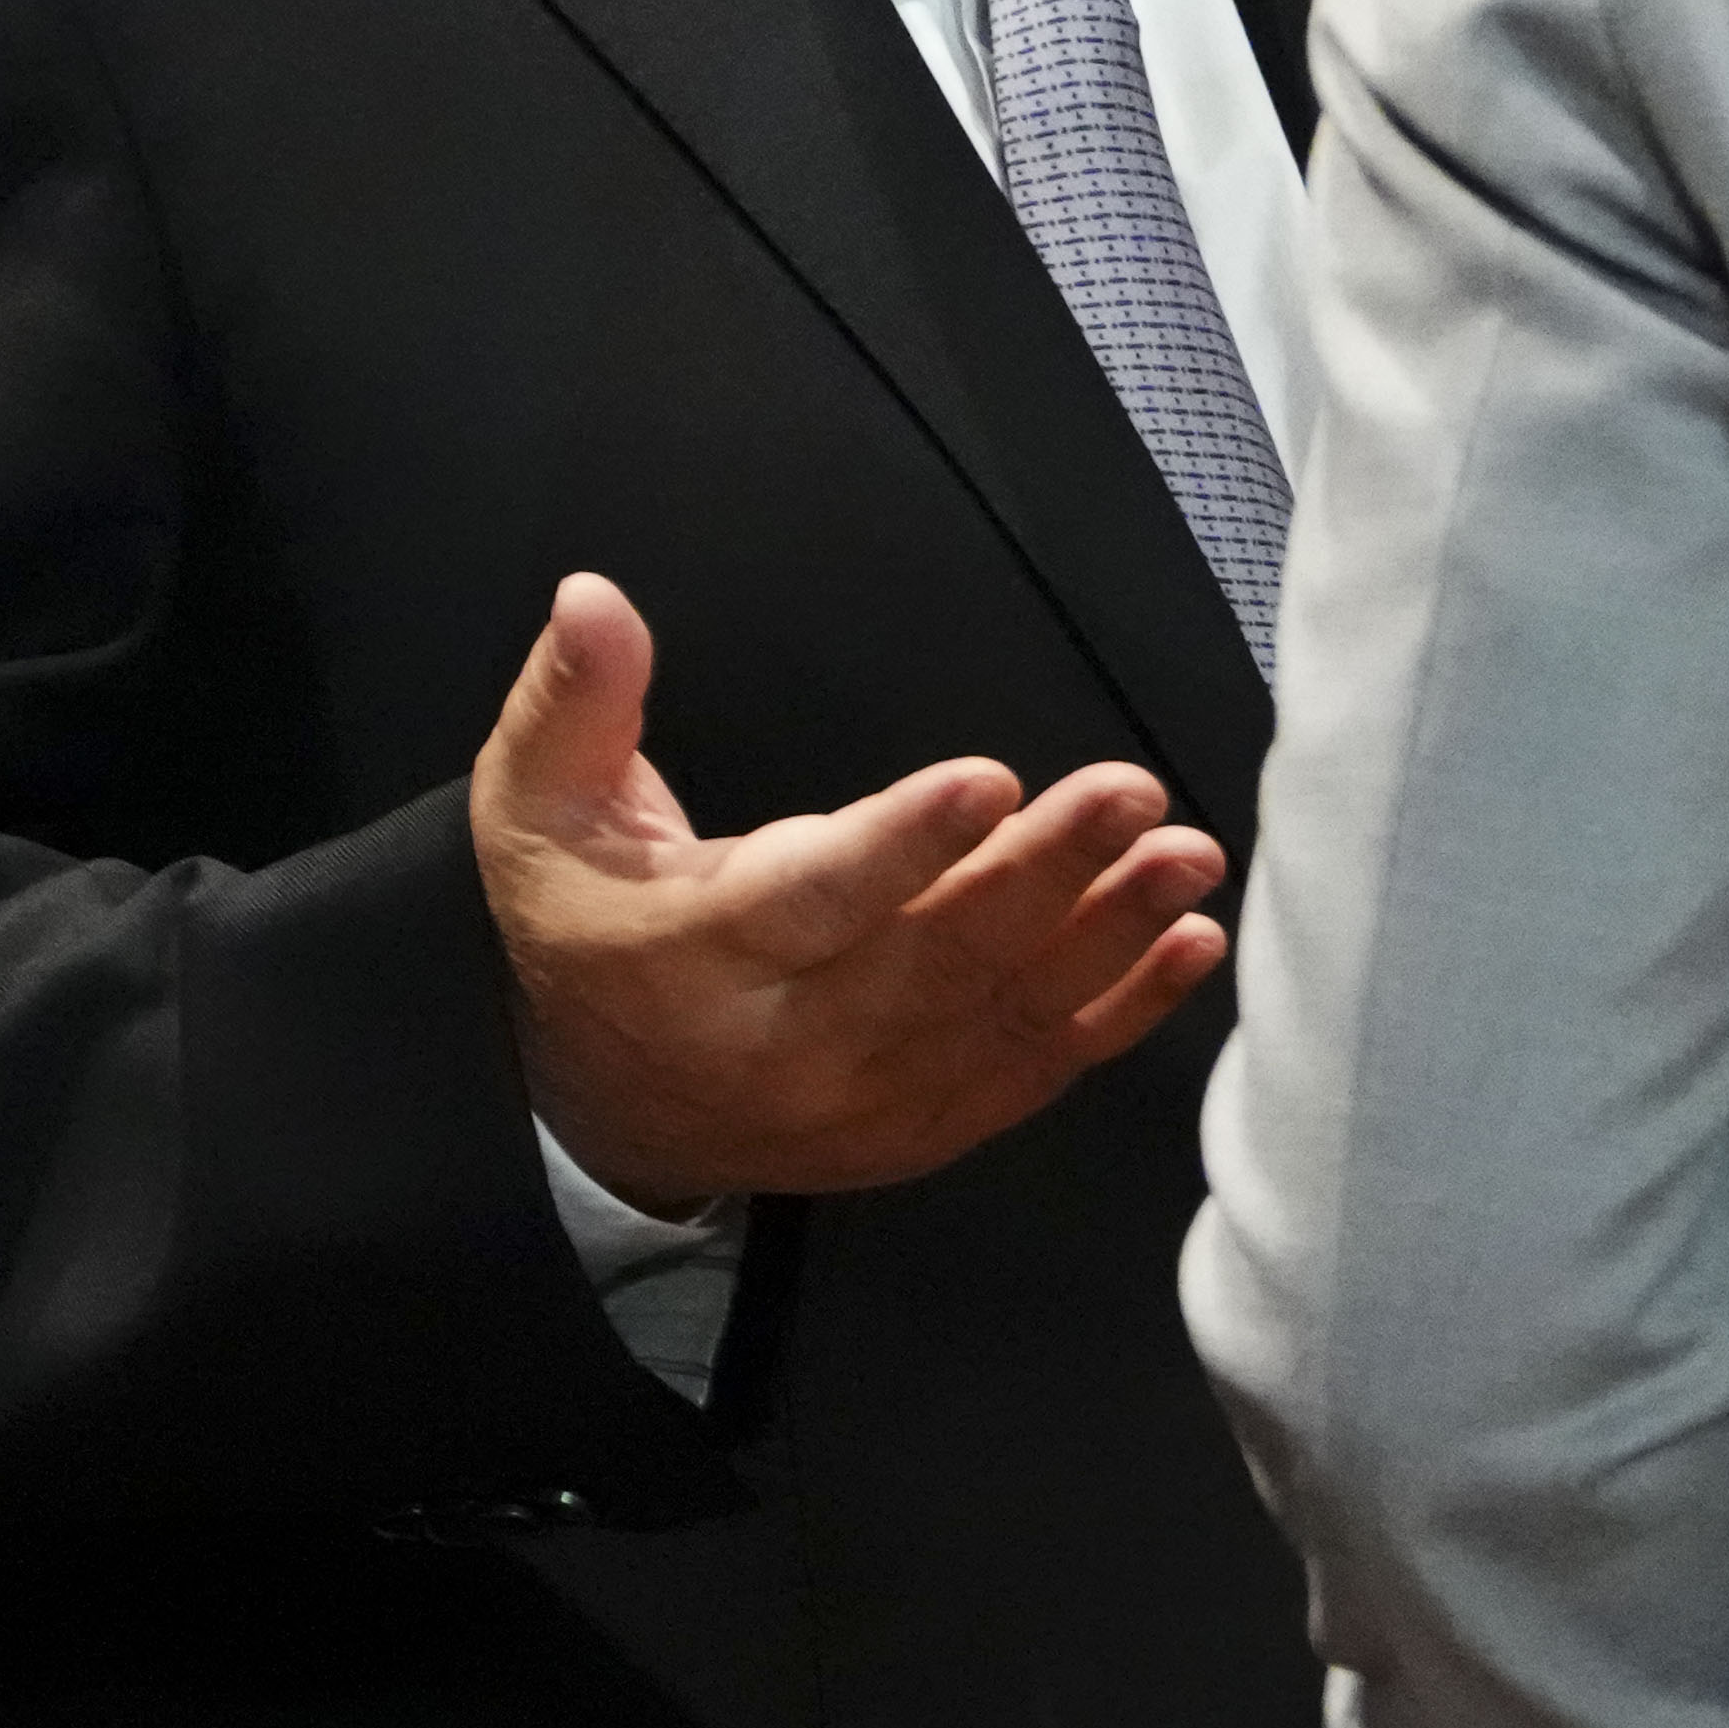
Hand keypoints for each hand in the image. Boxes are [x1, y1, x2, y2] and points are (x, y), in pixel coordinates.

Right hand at [469, 571, 1230, 1211]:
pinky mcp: (923, 1128)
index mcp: (693, 956)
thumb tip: (592, 598)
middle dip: (1042, 874)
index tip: (989, 778)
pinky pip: (1032, 1074)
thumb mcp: (538, 813)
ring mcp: (865, 1099)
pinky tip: (1190, 943)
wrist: (601, 1109)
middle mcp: (788, 1042)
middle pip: (932, 959)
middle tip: (1131, 793)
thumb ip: (573, 704)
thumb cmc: (586, 924)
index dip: (902, 845)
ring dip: (1107, 937)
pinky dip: (1121, 1014)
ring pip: (999, 1018)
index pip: (810, 900)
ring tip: (1185, 857)